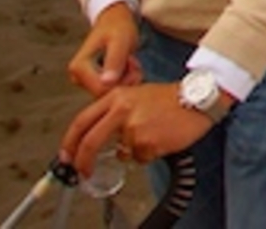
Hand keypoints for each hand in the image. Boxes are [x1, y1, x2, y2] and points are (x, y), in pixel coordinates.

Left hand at [61, 83, 213, 171]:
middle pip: (91, 141)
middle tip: (83, 172)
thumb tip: (100, 138)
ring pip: (122, 152)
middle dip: (83, 161)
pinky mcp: (148, 142)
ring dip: (133, 151)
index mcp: (116, 97)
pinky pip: (141, 157)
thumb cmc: (170, 98)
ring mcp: (134, 127)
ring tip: (152, 135)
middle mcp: (122, 110)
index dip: (69, 142)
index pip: (81, 121)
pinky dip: (149, 153)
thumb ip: (115, 113)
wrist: (199, 97)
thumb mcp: (136, 95)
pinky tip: (161, 138)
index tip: (67, 156)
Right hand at [67, 2, 142, 96]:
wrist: (114, 21)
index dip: (122, 82)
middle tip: (134, 62)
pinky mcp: (92, 82)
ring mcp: (84, 81)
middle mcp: (77, 77)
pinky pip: (111, 89)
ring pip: (109, 92)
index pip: (102, 89)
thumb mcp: (120, 41)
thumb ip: (114, 60)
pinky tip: (128, 66)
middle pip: (105, 93)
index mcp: (79, 67)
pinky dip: (124, 80)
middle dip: (125, 81)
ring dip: (126, 80)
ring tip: (131, 62)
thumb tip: (106, 83)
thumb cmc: (117, 27)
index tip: (133, 63)